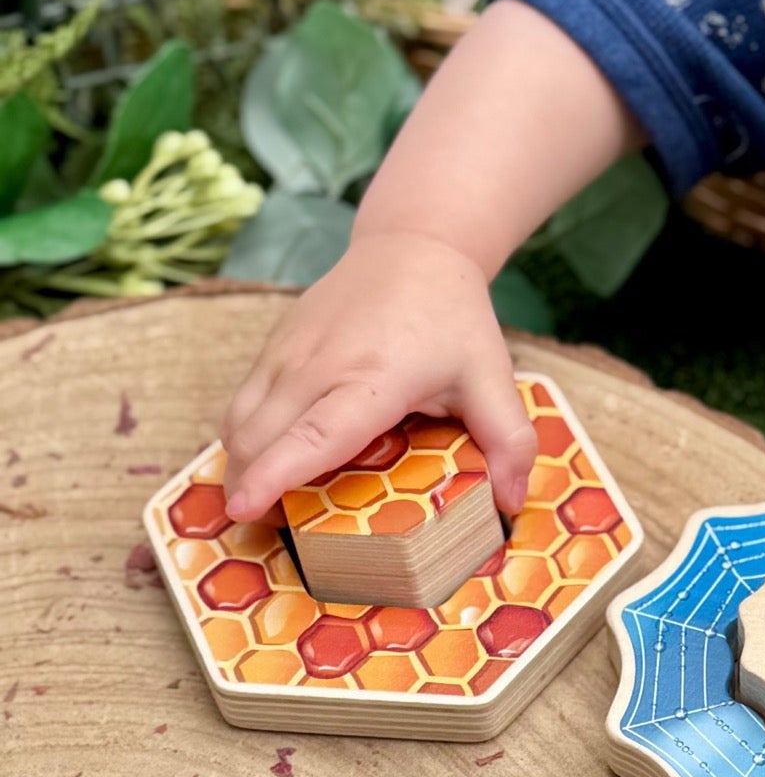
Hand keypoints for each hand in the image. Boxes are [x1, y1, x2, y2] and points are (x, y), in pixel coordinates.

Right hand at [220, 230, 535, 521]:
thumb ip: (508, 441)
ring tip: (260, 502)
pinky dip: (242, 439)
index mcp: (373, 378)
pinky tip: (265, 461)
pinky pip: (241, 403)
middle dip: (249, 489)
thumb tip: (513, 503)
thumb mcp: (492, 376)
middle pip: (260, 438)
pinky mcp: (272, 346)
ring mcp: (287, 353)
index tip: (246, 507)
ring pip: (239, 422)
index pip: (315, 434)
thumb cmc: (452, 317)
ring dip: (239, 466)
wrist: (411, 246)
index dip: (276, 474)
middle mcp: (318, 365)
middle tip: (270, 530)